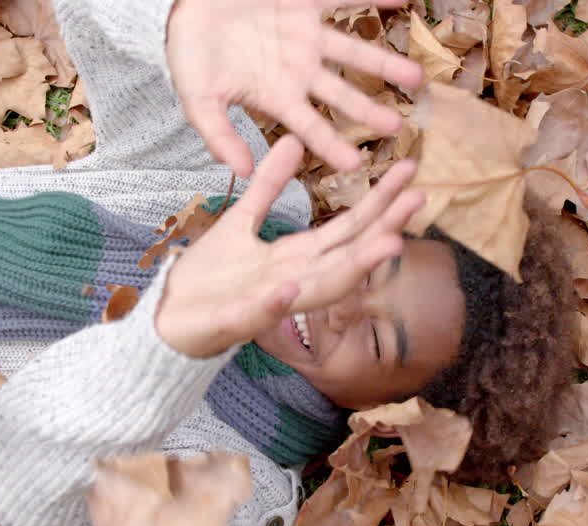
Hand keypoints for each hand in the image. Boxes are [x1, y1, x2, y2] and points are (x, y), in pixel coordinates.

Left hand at [155, 135, 422, 357]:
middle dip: (385, 227)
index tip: (409, 168)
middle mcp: (294, 280)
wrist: (168, 316)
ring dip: (355, 269)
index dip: (379, 199)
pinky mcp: (233, 322)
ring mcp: (268, 303)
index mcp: (296, 257)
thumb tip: (295, 141)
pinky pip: (256, 314)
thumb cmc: (208, 276)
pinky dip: (274, 304)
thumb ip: (268, 186)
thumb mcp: (241, 219)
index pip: (348, 227)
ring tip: (388, 244)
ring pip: (321, 288)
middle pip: (349, 253)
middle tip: (420, 198)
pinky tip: (289, 289)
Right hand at [165, 0, 423, 176]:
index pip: (309, 127)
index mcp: (276, 96)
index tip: (355, 166)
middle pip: (342, 95)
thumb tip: (240, 174)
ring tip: (416, 77)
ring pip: (354, 52)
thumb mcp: (198, 99)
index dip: (330, 145)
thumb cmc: (189, 52)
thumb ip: (219, 135)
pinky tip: (405, 1)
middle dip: (368, 111)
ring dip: (384, 64)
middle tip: (396, 128)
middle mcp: (298, 70)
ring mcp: (305, 36)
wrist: (187, 5)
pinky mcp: (305, 1)